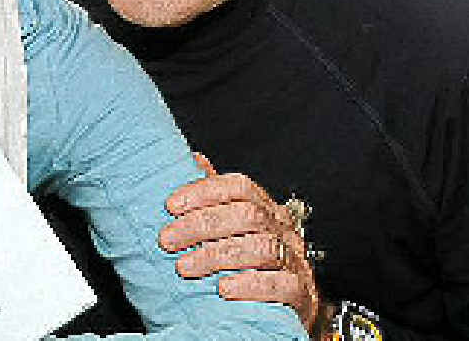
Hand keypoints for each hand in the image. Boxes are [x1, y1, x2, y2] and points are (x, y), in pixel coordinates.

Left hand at [160, 154, 319, 331]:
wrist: (290, 309)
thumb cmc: (253, 261)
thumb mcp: (233, 226)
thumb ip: (215, 196)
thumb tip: (194, 159)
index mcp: (264, 207)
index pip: (239, 187)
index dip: (204, 192)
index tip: (171, 205)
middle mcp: (282, 229)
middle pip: (247, 215)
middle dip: (201, 225)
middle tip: (168, 240)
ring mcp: (294, 260)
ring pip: (262, 248)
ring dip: (216, 256)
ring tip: (184, 266)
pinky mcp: (301, 293)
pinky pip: (280, 285)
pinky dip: (249, 285)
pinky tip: (223, 289)